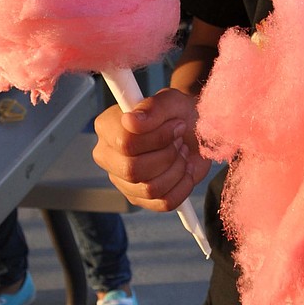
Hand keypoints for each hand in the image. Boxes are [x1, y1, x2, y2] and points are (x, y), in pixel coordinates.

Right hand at [92, 88, 209, 211]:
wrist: (195, 129)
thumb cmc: (177, 113)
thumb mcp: (170, 102)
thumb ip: (152, 108)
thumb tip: (131, 121)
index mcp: (108, 128)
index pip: (124, 143)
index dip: (157, 137)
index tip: (176, 124)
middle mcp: (108, 156)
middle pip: (133, 169)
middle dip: (167, 155)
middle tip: (180, 140)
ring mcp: (123, 181)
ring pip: (150, 188)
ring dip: (177, 168)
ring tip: (182, 152)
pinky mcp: (141, 199)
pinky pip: (164, 203)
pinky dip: (183, 185)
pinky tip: (185, 169)